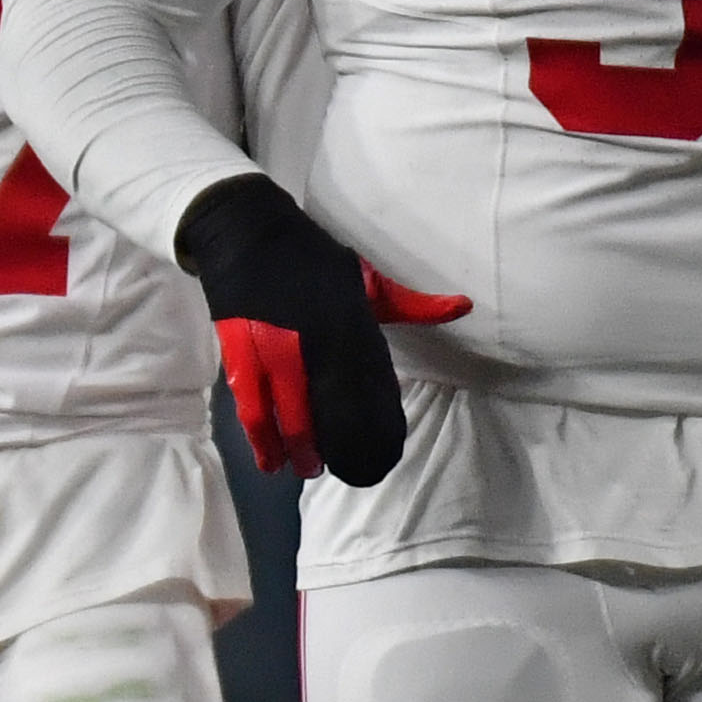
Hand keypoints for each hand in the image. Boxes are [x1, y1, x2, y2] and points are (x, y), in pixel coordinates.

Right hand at [175, 174, 466, 485]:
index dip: (364, 425)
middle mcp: (307, 341)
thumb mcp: (365, 278)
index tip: (371, 451)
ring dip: (286, 447)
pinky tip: (265, 454)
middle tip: (325, 470)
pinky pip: (248, 402)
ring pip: (278, 413)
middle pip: (314, 411)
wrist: (248, 232)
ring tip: (295, 468)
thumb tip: (464, 306)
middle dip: (319, 447)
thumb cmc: (311, 260)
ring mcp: (269, 347)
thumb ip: (412, 304)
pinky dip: (256, 433)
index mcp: (346, 323)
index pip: (361, 386)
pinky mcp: (237, 350)